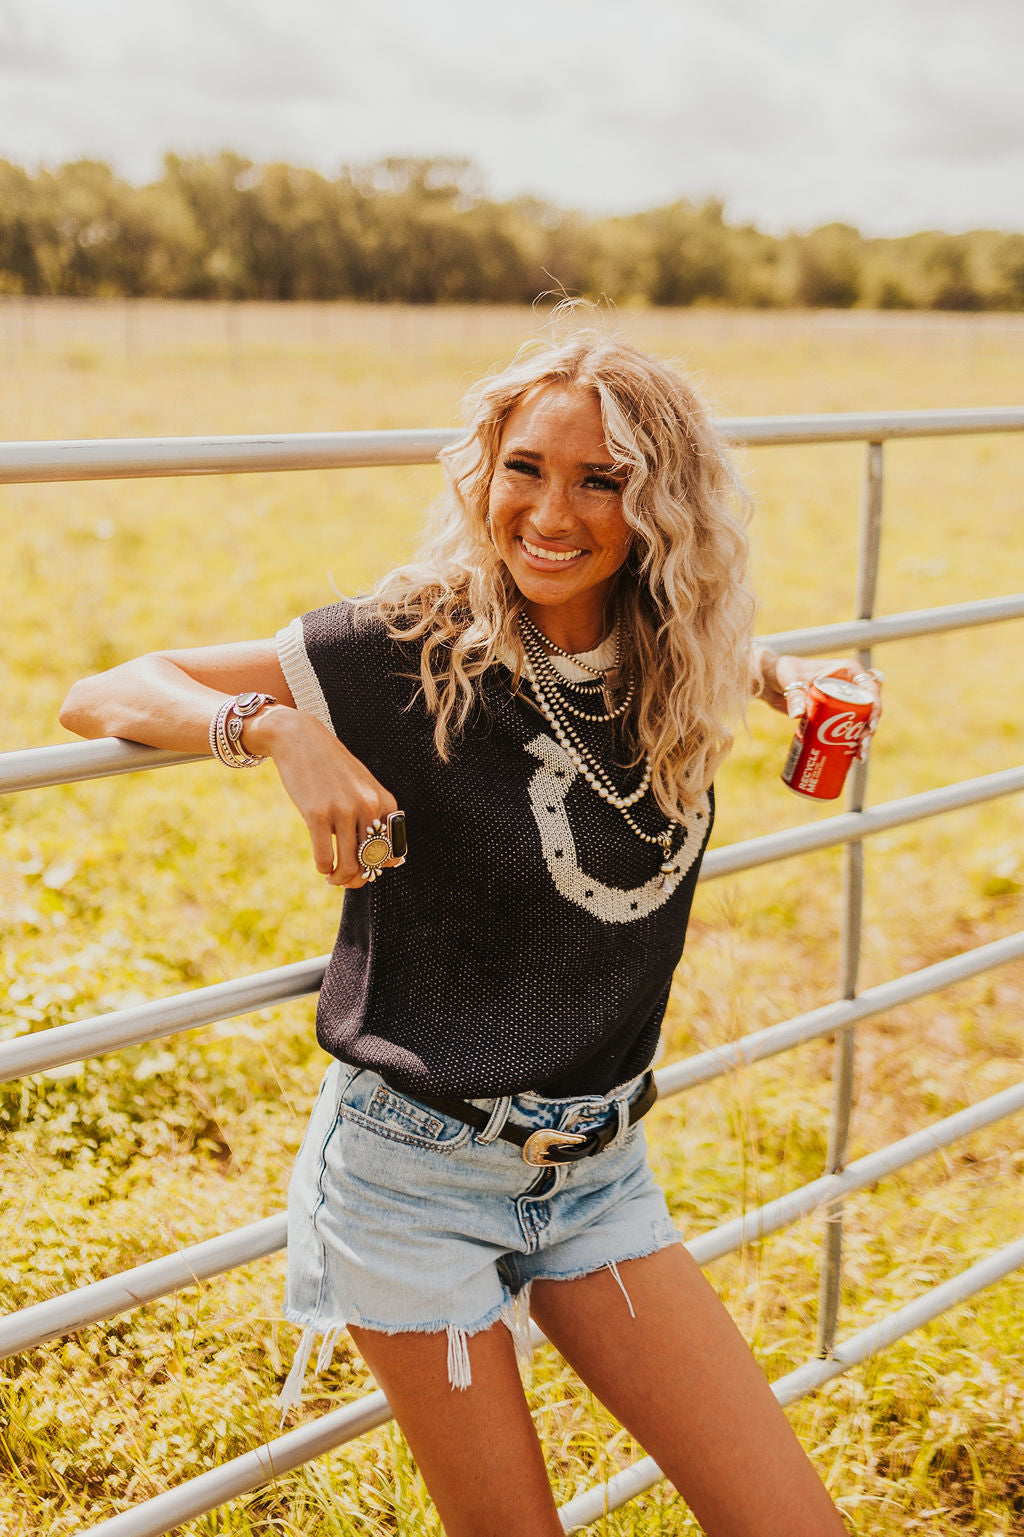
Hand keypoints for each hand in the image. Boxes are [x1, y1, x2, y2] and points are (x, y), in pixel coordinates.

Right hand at [246, 705, 402, 887]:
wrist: (300, 739)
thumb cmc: (333, 768)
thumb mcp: (363, 787)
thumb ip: (375, 816)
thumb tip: (387, 861)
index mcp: (384, 801)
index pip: (392, 851)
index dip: (378, 868)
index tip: (365, 871)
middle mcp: (368, 806)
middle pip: (369, 862)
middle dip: (357, 878)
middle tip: (344, 880)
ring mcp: (343, 811)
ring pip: (348, 865)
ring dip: (339, 879)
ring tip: (332, 877)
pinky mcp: (317, 814)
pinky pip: (325, 858)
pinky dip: (324, 869)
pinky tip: (322, 866)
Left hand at [755, 651, 882, 759]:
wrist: (769, 682)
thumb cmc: (781, 671)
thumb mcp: (789, 680)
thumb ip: (794, 695)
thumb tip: (797, 715)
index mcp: (848, 671)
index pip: (870, 688)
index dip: (875, 708)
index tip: (869, 726)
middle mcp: (850, 685)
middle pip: (869, 709)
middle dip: (869, 729)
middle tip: (861, 747)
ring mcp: (844, 701)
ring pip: (862, 721)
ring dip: (863, 739)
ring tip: (859, 756)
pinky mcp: (834, 715)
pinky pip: (848, 729)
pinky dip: (851, 742)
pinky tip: (853, 757)